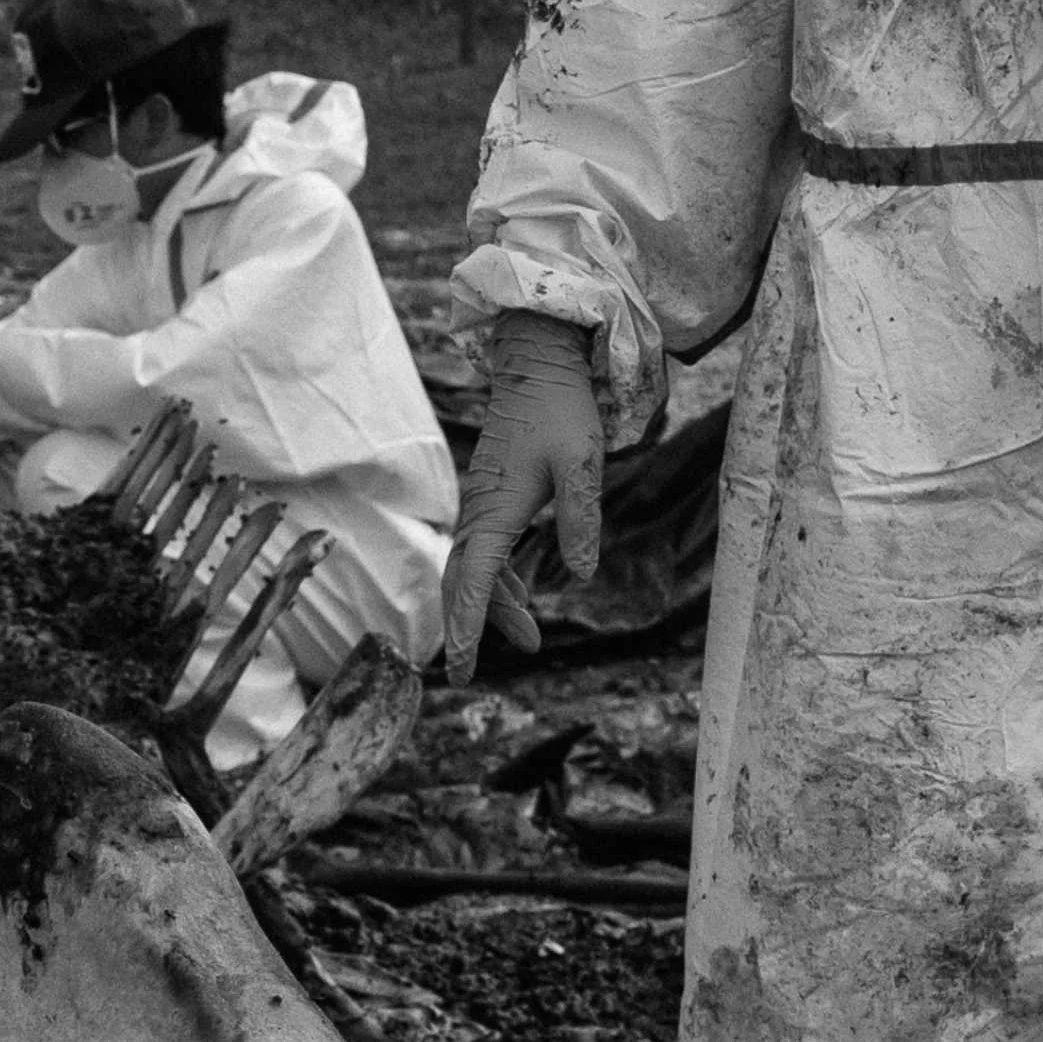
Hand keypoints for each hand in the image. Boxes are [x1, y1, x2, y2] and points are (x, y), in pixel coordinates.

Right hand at [438, 312, 607, 675]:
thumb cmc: (561, 410)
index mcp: (494, 510)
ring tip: (529, 639)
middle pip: (462, 583)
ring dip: (493, 607)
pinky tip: (519, 596)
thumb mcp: (582, 465)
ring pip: (473, 569)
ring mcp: (482, 503)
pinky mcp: (492, 495)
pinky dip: (496, 580)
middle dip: (467, 629)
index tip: (460, 668)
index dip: (466, 628)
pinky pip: (485, 550)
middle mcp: (479, 511)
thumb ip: (580, 519)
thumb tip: (582, 574)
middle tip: (467, 677)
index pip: (471, 583)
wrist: (538, 364)